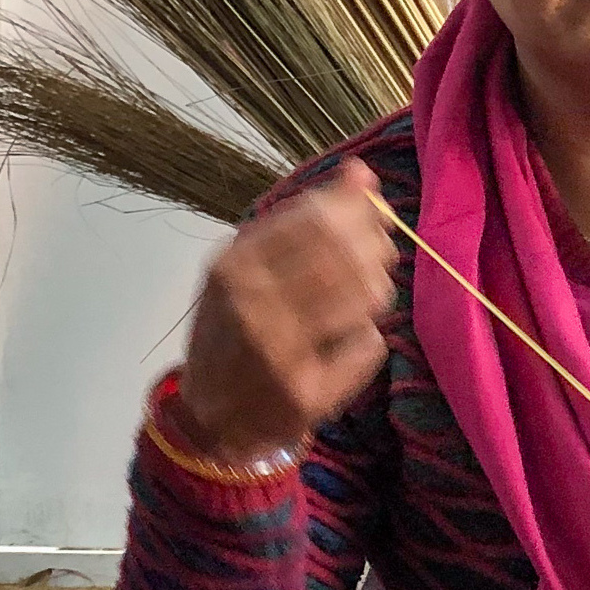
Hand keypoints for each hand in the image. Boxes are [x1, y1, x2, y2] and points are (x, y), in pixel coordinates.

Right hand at [177, 160, 397, 456]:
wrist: (210, 417)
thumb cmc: (231, 330)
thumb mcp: (246, 266)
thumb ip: (299, 220)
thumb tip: (360, 172)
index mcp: (232, 267)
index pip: (316, 219)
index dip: (359, 211)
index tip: (372, 214)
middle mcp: (251, 307)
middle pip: (346, 257)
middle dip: (376, 248)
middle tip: (379, 254)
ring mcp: (278, 354)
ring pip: (366, 299)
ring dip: (377, 289)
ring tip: (365, 294)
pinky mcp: (306, 394)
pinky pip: (367, 344)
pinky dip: (368, 335)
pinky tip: (347, 339)